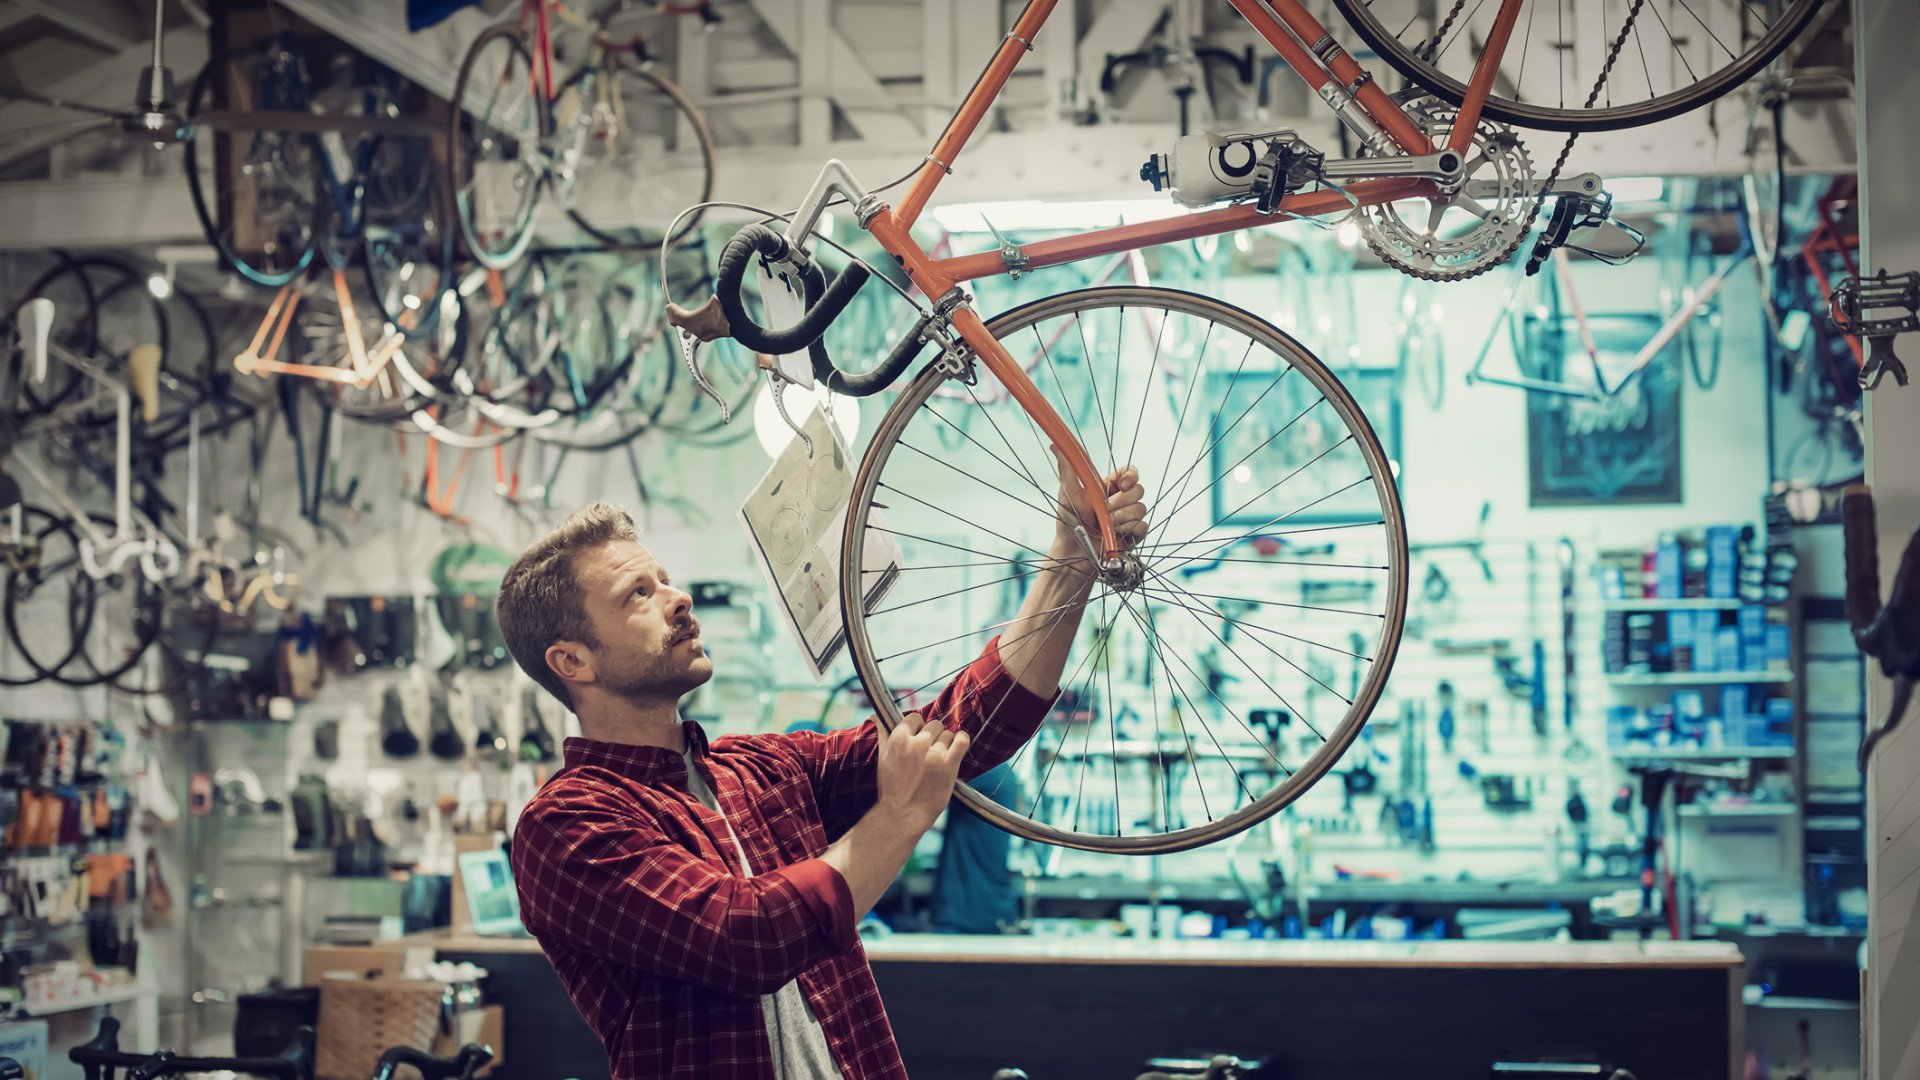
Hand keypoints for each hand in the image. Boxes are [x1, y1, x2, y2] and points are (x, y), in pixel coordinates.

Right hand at [874, 712, 971, 832]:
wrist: (903, 814)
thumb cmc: (891, 787)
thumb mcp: (882, 757)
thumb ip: (882, 732)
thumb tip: (875, 715)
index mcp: (899, 739)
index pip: (915, 717)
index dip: (918, 728)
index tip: (918, 740)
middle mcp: (917, 743)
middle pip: (934, 725)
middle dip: (933, 736)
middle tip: (928, 753)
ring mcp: (934, 753)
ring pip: (948, 734)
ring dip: (946, 744)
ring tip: (938, 759)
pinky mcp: (949, 764)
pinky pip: (962, 740)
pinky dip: (962, 739)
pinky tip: (959, 744)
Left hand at [1050, 446, 1149, 565]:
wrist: (1073, 551)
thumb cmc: (1068, 521)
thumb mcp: (1067, 491)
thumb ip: (1067, 468)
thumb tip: (1057, 445)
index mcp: (1109, 487)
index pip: (1130, 473)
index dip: (1131, 476)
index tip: (1121, 485)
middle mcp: (1121, 500)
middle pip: (1139, 490)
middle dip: (1121, 502)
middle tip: (1105, 510)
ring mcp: (1129, 517)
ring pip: (1141, 508)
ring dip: (1121, 518)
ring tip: (1105, 525)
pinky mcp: (1134, 534)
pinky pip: (1143, 526)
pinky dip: (1129, 531)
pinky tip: (1116, 535)